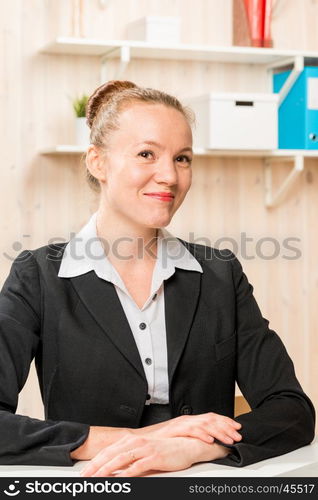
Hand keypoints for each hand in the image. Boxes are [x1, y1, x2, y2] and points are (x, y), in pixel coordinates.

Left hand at [80, 434, 229, 476]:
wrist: (187, 445)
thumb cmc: (166, 450)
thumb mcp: (145, 452)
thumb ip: (130, 459)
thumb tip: (115, 469)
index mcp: (132, 441)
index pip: (109, 451)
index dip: (95, 462)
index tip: (85, 472)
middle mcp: (136, 443)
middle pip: (111, 455)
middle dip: (95, 466)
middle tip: (84, 477)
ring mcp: (145, 449)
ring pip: (120, 460)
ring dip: (106, 470)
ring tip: (96, 479)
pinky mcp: (154, 457)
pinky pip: (137, 467)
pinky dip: (127, 473)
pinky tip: (119, 479)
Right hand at [139, 412, 241, 444]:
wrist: (145, 439)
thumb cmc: (164, 439)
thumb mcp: (183, 435)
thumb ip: (195, 435)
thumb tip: (211, 439)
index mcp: (191, 419)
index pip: (212, 417)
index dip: (226, 421)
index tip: (238, 427)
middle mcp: (189, 419)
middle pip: (212, 419)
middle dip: (227, 427)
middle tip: (238, 435)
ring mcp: (182, 423)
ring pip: (205, 424)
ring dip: (219, 432)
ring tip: (229, 439)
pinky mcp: (176, 429)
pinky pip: (191, 430)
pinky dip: (202, 434)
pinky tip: (210, 439)